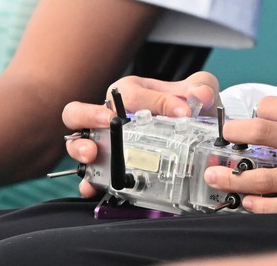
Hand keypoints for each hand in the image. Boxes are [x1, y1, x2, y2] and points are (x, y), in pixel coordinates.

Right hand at [61, 71, 220, 196]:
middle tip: (109, 120)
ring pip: (75, 142)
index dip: (158, 102)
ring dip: (80, 147)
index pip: (133, 93)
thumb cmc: (184, 108)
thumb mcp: (196, 93)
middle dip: (89, 115)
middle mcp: (109, 117)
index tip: (183, 112)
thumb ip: (200, 89)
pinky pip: (90, 177)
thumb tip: (201, 95)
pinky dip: (89, 182)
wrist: (192, 132)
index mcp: (130, 93)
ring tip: (92, 154)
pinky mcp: (107, 170)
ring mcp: (104, 144)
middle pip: (79, 111)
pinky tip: (93, 187)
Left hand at [201, 87, 276, 214]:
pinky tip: (246, 202)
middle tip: (222, 138)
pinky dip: (261, 206)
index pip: (271, 106)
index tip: (258, 117)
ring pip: (264, 178)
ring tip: (213, 175)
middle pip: (260, 133)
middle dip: (233, 133)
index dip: (260, 110)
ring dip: (234, 176)